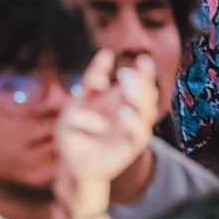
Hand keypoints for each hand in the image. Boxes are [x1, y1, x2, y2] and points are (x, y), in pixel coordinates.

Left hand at [55, 49, 156, 195]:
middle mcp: (130, 113)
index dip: (144, 70)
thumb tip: (107, 54)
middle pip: (148, 93)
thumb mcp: (77, 101)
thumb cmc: (74, 132)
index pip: (141, 81)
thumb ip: (91, 80)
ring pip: (147, 112)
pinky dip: (134, 124)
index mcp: (120, 100)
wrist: (70, 164)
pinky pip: (139, 135)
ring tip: (126, 88)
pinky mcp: (129, 148)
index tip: (140, 58)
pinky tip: (123, 114)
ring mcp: (131, 130)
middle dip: (141, 82)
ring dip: (140, 98)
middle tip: (124, 75)